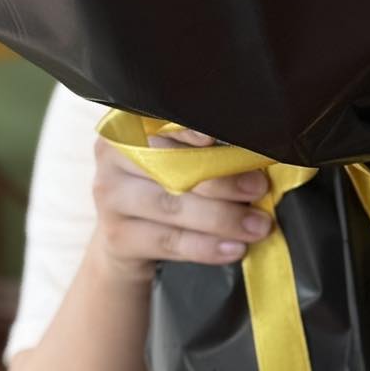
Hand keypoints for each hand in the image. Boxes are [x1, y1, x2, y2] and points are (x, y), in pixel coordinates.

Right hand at [93, 129, 269, 281]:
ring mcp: (110, 198)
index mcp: (129, 127)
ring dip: (222, 217)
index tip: (217, 139)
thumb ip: (202, 152)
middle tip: (259, 187)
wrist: (126, 239)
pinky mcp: (118, 236)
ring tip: (257, 225)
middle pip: (170, 165)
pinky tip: (233, 248)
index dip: (190, 130)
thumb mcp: (174, 161)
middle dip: (222, 179)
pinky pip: (170, 241)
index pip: (162, 122)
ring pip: (173, 206)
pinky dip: (206, 246)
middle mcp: (113, 158)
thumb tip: (253, 160)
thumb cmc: (162, 188)